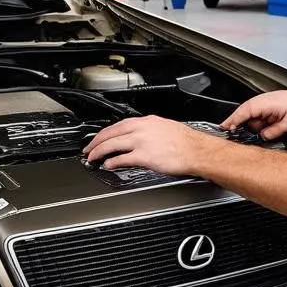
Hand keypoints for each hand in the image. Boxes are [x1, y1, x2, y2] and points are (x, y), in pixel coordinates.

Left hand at [84, 116, 208, 174]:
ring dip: (99, 151)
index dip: (105, 132)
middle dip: (96, 141)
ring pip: (112, 144)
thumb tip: (139, 138)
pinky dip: (112, 161)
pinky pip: (122, 158)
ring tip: (92, 158)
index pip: (119, 124)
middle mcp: (142, 128)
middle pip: (111, 133)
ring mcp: (142, 142)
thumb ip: (150, 131)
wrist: (198, 150)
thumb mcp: (166, 128)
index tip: (99, 137)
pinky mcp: (145, 156)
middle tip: (88, 149)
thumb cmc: (187, 142)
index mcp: (147, 121)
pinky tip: (108, 165)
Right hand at [221, 87, 286, 140]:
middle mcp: (261, 102)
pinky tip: (273, 128)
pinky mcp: (270, 108)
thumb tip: (262, 137)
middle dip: (246, 128)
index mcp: (262, 103)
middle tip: (250, 137)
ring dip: (258, 127)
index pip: (240, 113)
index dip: (231, 122)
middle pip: (245, 118)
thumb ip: (271, 133)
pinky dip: (263, 124)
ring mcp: (265, 104)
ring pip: (253, 119)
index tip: (224, 130)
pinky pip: (260, 118)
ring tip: (273, 130)